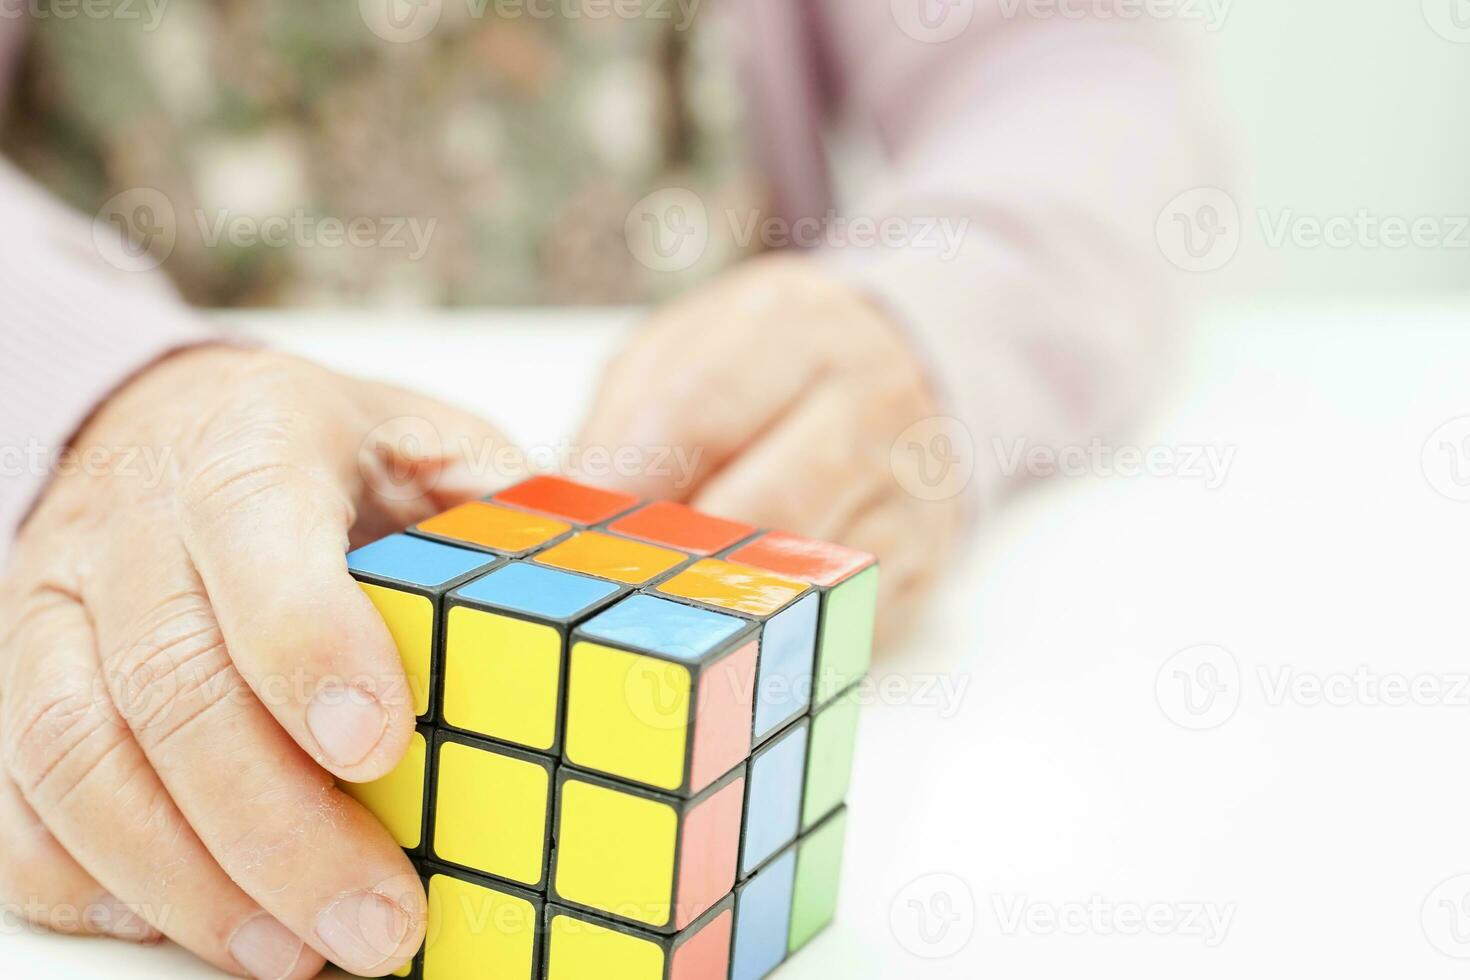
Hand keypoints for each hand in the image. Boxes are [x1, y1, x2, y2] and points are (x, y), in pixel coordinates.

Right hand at [0, 347, 514, 977]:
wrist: (174, 421)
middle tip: (376, 923)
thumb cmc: (326, 451)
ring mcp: (60, 600)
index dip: (308, 646)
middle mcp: (136, 519)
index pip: (258, 535)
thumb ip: (503, 515)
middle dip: (275, 824)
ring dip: (183, 877)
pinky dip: (85, 875)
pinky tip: (178, 920)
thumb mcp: (430, 445)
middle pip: (173, 682)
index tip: (376, 747)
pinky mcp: (21, 670)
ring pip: (78, 753)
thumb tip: (616, 604)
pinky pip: (19, 790)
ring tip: (291, 954)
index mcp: (253, 442)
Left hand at [578, 255, 965, 635]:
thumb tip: (565, 508)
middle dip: (674, 558)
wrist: (912, 365)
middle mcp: (873, 397)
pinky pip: (838, 618)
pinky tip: (727, 629)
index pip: (695, 414)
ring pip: (804, 573)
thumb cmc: (771, 364)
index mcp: (798, 326)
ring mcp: (911, 483)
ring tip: (657, 615)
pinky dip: (774, 631)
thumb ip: (627, 417)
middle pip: (763, 505)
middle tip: (608, 590)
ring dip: (722, 604)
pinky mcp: (923, 558)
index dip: (622, 485)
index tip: (566, 533)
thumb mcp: (689, 350)